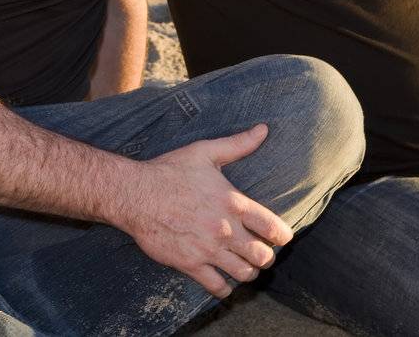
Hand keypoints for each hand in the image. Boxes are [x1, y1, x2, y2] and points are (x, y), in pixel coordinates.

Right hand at [113, 124, 292, 297]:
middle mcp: (225, 229)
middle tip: (261, 254)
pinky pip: (217, 286)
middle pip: (262, 256)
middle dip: (266, 257)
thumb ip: (238, 144)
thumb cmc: (170, 171)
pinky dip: (224, 288)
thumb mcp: (205, 152)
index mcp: (233, 202)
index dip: (283, 236)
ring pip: (243, 273)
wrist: (135, 194)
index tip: (282, 238)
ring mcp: (208, 249)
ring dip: (248, 273)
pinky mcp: (190, 264)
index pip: (272, 227)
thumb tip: (263, 130)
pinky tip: (224, 282)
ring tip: (244, 267)